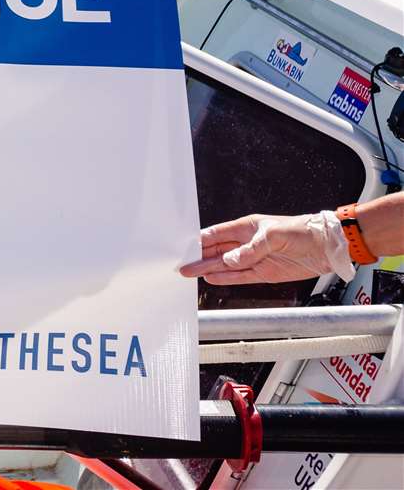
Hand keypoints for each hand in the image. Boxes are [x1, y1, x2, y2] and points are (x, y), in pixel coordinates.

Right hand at [178, 211, 351, 285]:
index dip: (199, 241)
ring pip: (224, 265)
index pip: (216, 234)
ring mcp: (254, 259)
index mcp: (246, 228)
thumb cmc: (302, 231)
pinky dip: (225, 278)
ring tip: (189, 273)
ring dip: (207, 269)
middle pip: (216, 251)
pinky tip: (211, 279)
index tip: (183, 247)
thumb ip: (251, 250)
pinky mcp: (264, 273)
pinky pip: (239, 277)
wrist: (327, 247)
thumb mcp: (275, 236)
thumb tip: (230, 261)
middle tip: (181, 265)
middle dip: (198, 257)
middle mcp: (246, 243)